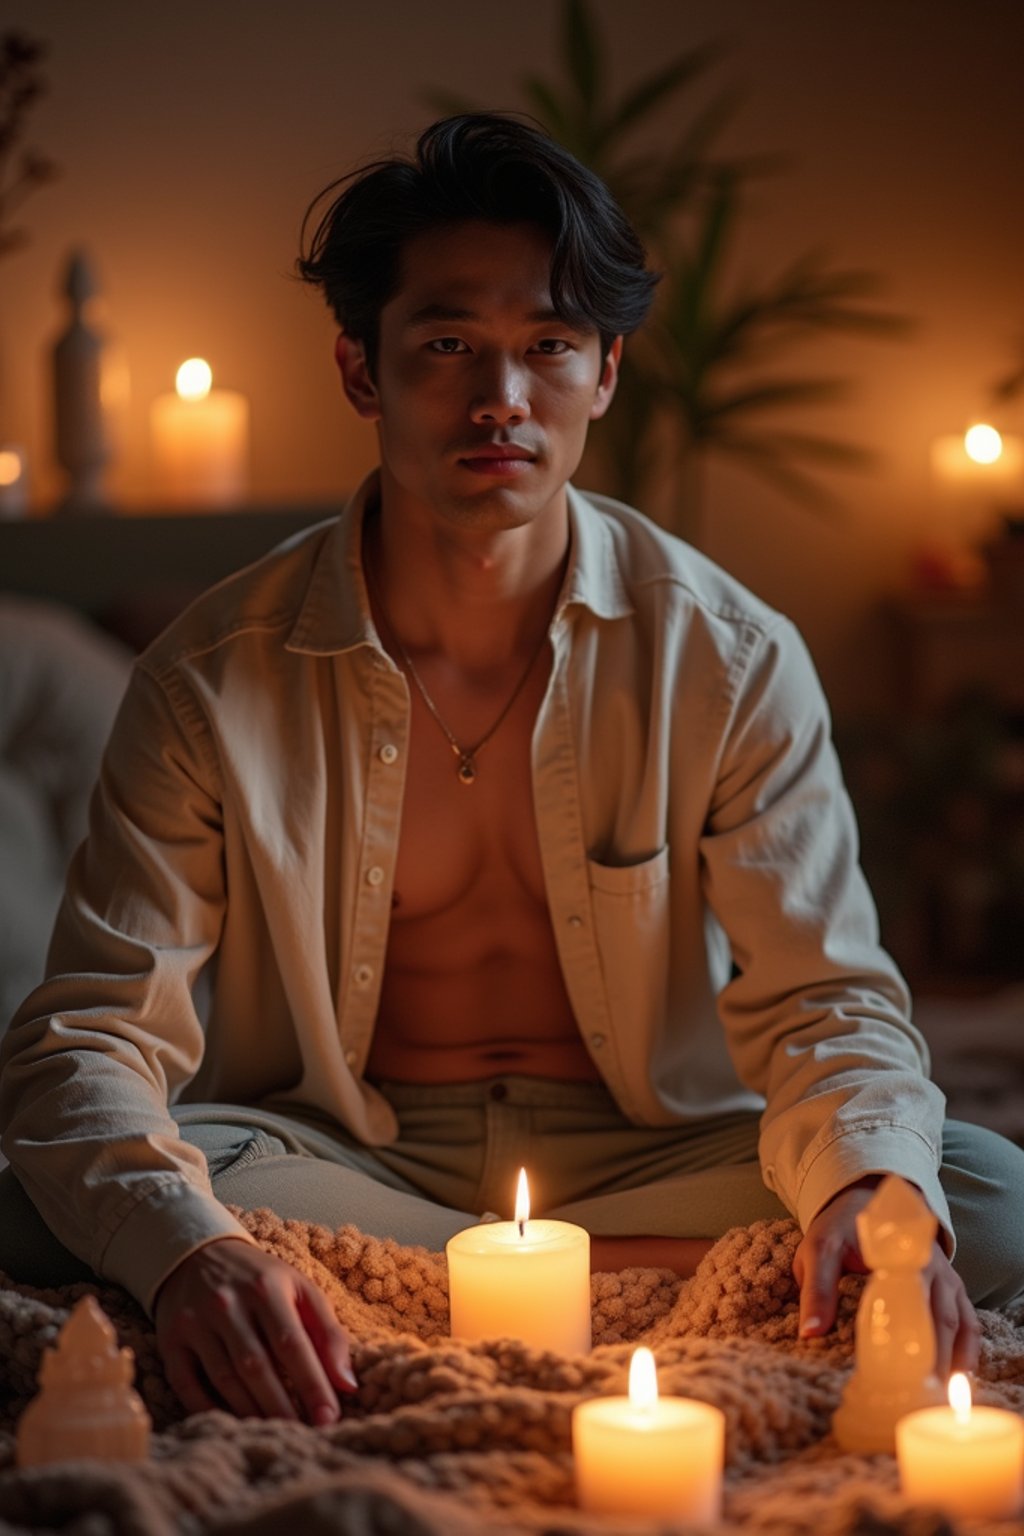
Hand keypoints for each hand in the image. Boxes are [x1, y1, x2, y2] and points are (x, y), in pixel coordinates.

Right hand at [154, 1236, 356, 1422]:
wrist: (198, 1254)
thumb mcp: (300, 1289)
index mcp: (265, 1287)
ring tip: (277, 1434)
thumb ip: (328, 1334)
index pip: (291, 1343)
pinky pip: (188, 1385)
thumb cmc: (261, 1280)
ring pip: (225, 1379)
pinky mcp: (171, 1340)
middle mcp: (227, 1303)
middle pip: (256, 1366)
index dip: (311, 1384)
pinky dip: (210, 1410)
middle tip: (305, 1435)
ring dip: (253, 1412)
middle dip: (283, 1407)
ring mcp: (195, 1322)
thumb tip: (347, 1385)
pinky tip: (234, 1425)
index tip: (329, 1418)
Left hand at [793, 1180, 979, 1377]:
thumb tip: (810, 1333)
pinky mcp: (953, 1284)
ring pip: (956, 1322)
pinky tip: (958, 1375)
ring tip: (939, 1395)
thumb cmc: (840, 1229)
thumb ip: (816, 1290)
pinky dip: (968, 1348)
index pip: (899, 1299)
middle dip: (930, 1361)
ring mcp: (943, 1274)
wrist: (864, 1200)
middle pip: (935, 1318)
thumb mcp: (819, 1251)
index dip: (898, 1338)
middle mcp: (925, 1263)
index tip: (891, 1372)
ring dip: (951, 1359)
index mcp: (892, 1252)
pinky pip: (968, 1320)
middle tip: (918, 1397)